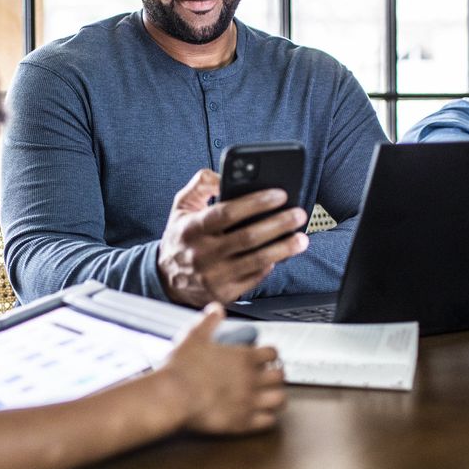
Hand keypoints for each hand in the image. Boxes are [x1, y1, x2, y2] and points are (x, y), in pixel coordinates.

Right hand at [158, 169, 308, 306]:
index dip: (256, 202)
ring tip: (301, 238)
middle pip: (248, 237)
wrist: (168, 279)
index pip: (227, 212)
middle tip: (298, 214)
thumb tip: (225, 176)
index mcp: (192, 229)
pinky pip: (254, 278)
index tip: (279, 195)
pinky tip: (282, 254)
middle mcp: (202, 254)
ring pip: (256, 260)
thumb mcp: (182, 206)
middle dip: (278, 224)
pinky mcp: (224, 292)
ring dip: (283, 248)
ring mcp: (214, 276)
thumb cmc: (181, 237)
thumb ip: (201, 184)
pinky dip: (271, 265)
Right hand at [160, 304, 285, 434]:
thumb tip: (216, 309)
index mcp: (244, 357)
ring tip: (269, 396)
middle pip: (280, 376)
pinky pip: (268, 422)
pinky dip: (267, 417)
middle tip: (270, 376)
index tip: (265, 357)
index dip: (270, 354)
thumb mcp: (194, 336)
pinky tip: (260, 414)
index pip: (273, 353)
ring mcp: (249, 402)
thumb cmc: (182, 367)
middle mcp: (252, 379)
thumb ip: (209, 321)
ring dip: (276, 396)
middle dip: (277, 374)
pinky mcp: (242, 422)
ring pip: (280, 400)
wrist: (173, 396)